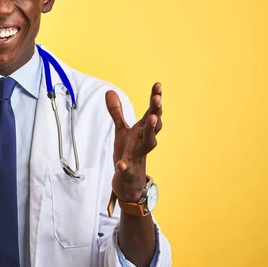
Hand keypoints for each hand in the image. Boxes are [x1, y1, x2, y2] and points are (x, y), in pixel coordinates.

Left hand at [105, 83, 162, 201]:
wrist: (129, 181)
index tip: (158, 85)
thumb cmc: (129, 153)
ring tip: (150, 118)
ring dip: (150, 131)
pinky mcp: (128, 170)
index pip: (151, 112)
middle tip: (157, 98)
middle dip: (156, 111)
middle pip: (153, 125)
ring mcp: (138, 156)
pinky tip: (121, 164)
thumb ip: (116, 112)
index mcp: (142, 131)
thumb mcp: (122, 130)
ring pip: (148, 143)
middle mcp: (144, 142)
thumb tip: (110, 91)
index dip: (155, 99)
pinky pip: (127, 167)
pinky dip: (124, 165)